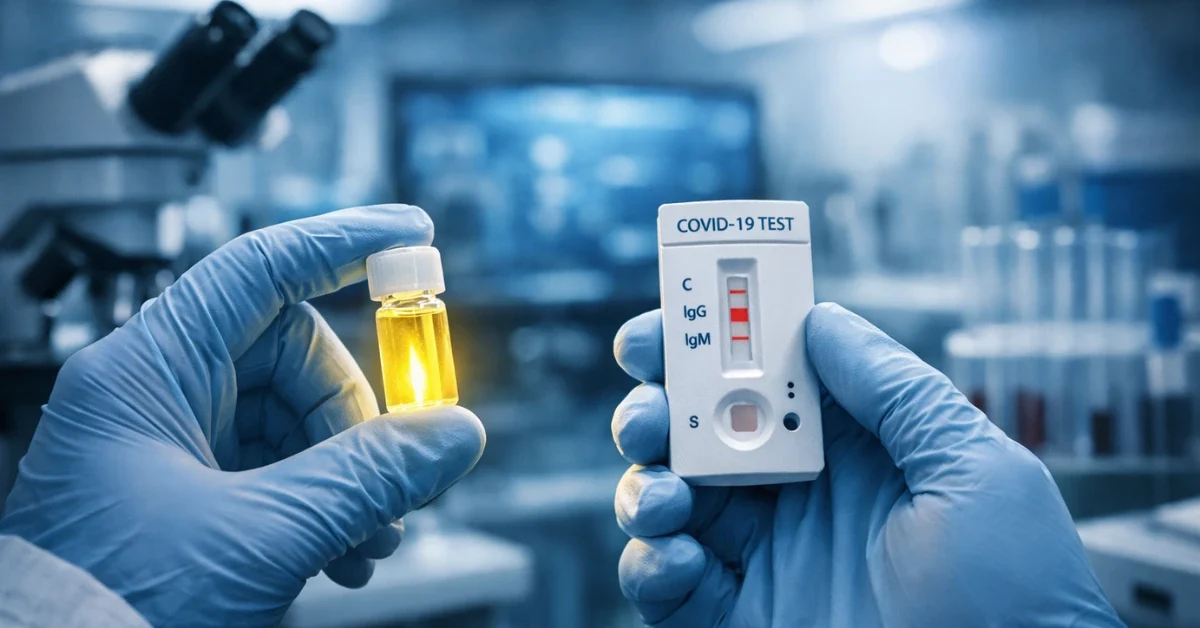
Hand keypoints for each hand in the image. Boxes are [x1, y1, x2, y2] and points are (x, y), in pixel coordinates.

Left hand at [0, 205, 485, 625]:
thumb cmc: (105, 610)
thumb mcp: (261, 537)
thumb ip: (367, 478)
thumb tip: (452, 434)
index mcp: (145, 374)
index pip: (260, 269)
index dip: (344, 243)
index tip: (411, 234)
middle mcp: (153, 398)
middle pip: (292, 357)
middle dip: (355, 418)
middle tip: (397, 476)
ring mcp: (167, 448)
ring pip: (290, 420)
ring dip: (347, 473)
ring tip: (371, 538)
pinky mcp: (182, 497)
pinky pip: (274, 470)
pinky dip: (320, 502)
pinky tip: (343, 552)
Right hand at [611, 303, 1120, 626]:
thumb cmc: (1018, 597)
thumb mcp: (974, 472)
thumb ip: (895, 392)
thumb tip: (821, 320)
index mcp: (849, 447)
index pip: (763, 374)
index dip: (708, 343)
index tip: (668, 325)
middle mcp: (795, 495)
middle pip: (696, 431)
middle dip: (655, 408)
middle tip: (649, 414)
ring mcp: (762, 560)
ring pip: (666, 498)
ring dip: (646, 484)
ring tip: (668, 497)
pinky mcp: (734, 619)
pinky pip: (661, 584)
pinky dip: (648, 564)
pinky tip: (677, 560)